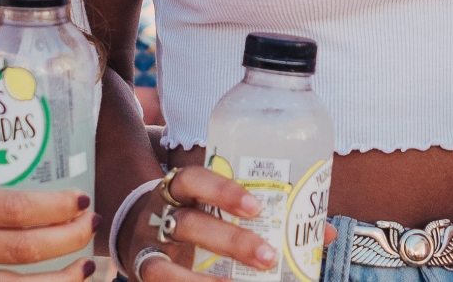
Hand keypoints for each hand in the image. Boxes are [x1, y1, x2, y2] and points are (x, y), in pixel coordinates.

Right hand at [117, 166, 277, 281]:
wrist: (136, 232)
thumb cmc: (190, 216)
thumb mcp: (206, 204)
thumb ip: (247, 213)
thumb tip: (316, 228)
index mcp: (176, 191)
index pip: (192, 179)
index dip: (222, 191)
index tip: (256, 208)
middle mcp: (157, 217)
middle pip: (188, 224)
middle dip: (230, 242)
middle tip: (267, 256)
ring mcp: (146, 249)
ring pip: (164, 266)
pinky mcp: (143, 273)